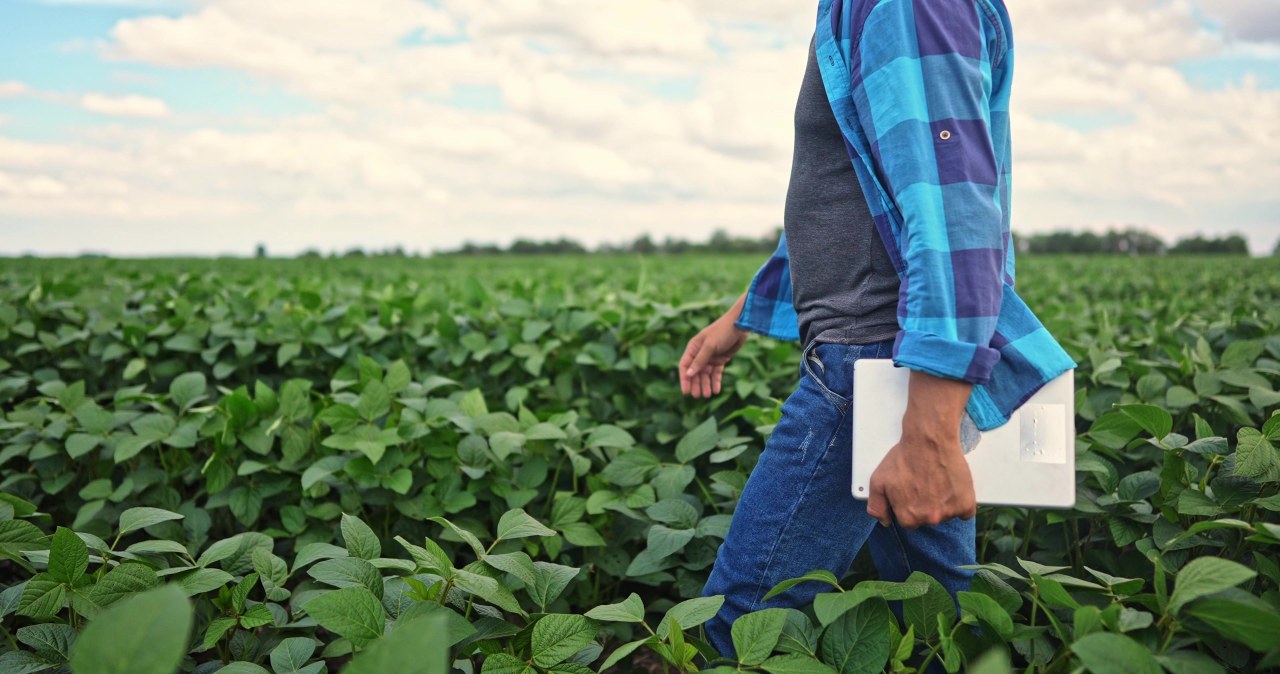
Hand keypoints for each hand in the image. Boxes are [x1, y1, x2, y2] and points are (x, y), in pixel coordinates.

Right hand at [679, 311, 747, 398]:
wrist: (740, 325)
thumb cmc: (722, 331)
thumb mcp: (710, 346)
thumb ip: (700, 360)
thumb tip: (689, 374)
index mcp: (693, 348)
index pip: (685, 366)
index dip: (685, 379)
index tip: (686, 391)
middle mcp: (700, 353)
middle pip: (695, 372)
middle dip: (696, 384)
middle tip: (697, 396)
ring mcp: (710, 357)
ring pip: (706, 374)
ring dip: (706, 384)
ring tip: (707, 395)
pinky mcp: (720, 360)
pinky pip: (716, 373)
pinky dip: (716, 381)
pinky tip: (716, 390)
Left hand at [865, 370, 977, 527]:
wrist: (929, 439)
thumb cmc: (904, 457)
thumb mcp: (879, 480)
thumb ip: (877, 506)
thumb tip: (885, 522)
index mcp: (908, 518)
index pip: (908, 521)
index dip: (909, 504)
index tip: (912, 490)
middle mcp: (929, 519)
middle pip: (928, 519)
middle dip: (926, 505)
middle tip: (925, 483)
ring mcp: (948, 513)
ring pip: (946, 515)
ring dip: (943, 503)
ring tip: (938, 481)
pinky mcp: (965, 504)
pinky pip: (965, 512)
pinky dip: (961, 502)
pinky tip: (952, 486)